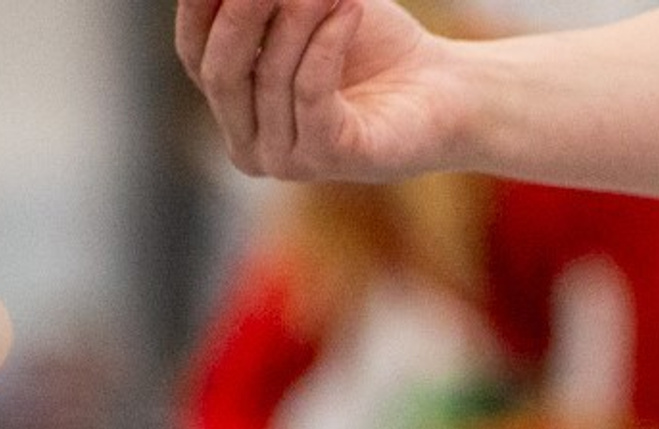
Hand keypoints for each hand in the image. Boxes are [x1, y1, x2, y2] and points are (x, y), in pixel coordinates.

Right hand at [177, 0, 470, 180]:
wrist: (443, 89)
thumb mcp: (298, 5)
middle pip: (220, 70)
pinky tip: (349, 10)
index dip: (200, 7)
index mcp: (234, 105)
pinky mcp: (334, 161)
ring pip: (270, 77)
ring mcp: (290, 161)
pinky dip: (326, 43)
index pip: (192, 51)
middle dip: (239, 11)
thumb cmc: (367, 41)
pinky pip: (311, 92)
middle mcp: (252, 143)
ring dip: (296, 18)